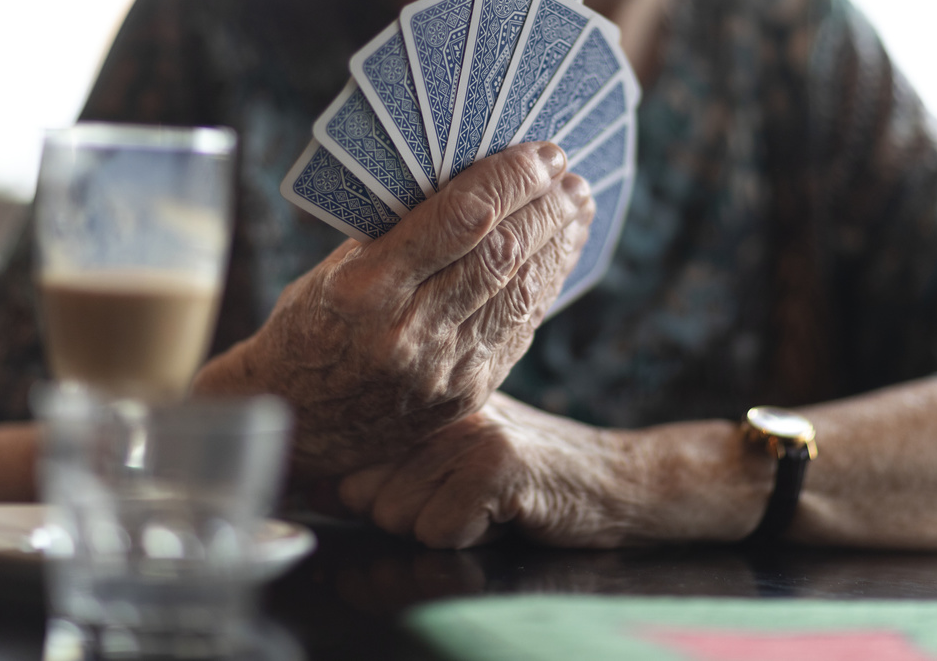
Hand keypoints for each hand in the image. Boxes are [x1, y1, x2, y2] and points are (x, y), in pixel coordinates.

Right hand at [194, 142, 593, 476]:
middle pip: (501, 255)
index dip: (511, 180)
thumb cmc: (311, 326)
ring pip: (521, 293)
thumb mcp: (335, 268)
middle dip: (546, 207)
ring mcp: (442, 371)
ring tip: (576, 207)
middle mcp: (408, 334)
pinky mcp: (465, 394)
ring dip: (557, 244)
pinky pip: (518, 329)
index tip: (541, 152)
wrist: (298, 421)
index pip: (460, 220)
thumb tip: (476, 179)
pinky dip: (544, 284)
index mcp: (366, 290)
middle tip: (569, 174)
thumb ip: (400, 232)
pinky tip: (557, 255)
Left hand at [338, 392, 774, 549]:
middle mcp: (440, 404)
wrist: (618, 481)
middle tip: (461, 502)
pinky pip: (438, 531)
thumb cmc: (532, 477)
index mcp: (425, 397)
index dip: (363, 490)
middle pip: (362, 492)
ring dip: (440, 527)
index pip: (348, 454)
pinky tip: (504, 516)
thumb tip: (317, 483)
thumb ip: (392, 463)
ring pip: (395, 515)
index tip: (398, 494)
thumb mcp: (456, 459)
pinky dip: (469, 539)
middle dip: (405, 516)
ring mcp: (469, 429)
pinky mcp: (497, 463)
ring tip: (484, 506)